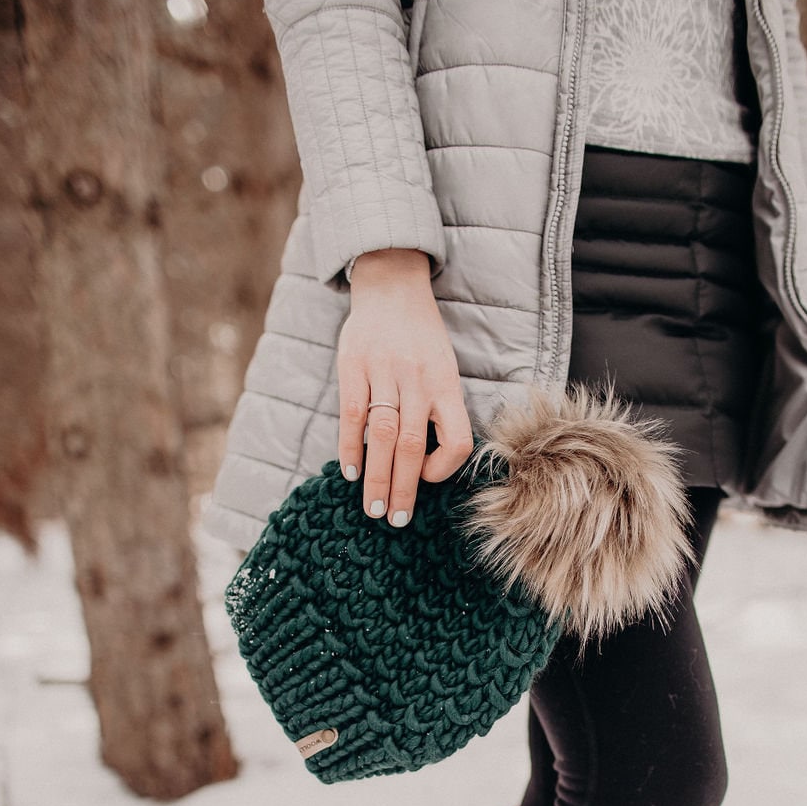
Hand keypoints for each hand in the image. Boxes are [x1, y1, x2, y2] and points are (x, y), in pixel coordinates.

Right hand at [336, 249, 473, 525]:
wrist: (392, 284)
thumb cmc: (420, 337)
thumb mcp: (442, 367)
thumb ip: (438, 408)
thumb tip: (426, 461)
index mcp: (446, 384)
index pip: (456, 438)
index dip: (445, 468)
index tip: (429, 481)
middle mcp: (418, 381)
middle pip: (413, 445)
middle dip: (404, 488)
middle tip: (396, 520)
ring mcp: (384, 373)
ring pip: (382, 436)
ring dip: (377, 477)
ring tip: (373, 508)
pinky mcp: (354, 366)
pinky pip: (352, 415)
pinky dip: (351, 447)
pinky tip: (350, 471)